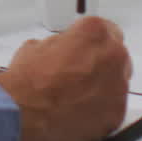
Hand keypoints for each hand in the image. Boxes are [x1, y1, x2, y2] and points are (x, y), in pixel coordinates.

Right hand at [0, 16, 131, 140]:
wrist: (24, 113)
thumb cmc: (28, 81)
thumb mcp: (37, 46)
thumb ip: (60, 44)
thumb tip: (62, 50)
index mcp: (94, 33)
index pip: (104, 27)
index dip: (89, 37)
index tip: (83, 43)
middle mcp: (112, 57)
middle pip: (115, 52)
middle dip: (100, 58)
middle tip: (78, 67)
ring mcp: (117, 87)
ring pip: (118, 80)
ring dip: (102, 82)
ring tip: (76, 90)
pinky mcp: (116, 113)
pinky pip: (114, 105)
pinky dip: (101, 105)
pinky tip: (80, 106)